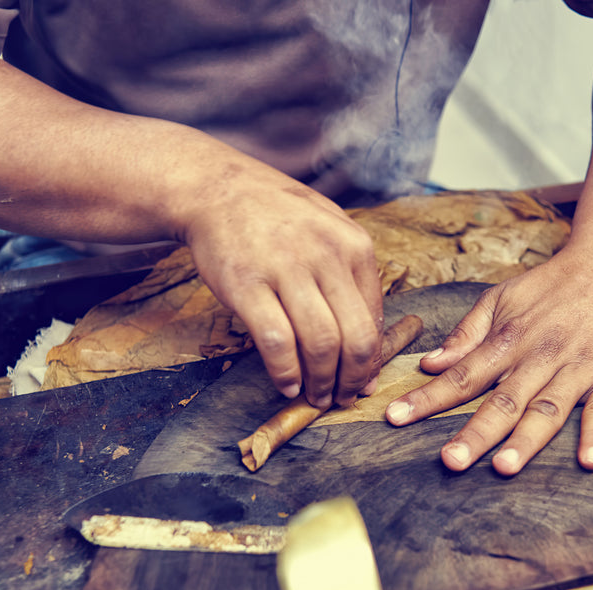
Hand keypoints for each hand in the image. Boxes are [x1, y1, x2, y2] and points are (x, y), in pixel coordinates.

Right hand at [182, 157, 383, 408]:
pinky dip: (285, 372)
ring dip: (321, 382)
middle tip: (342, 398)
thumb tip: (367, 346)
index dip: (371, 360)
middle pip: (356, 337)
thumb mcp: (329, 231)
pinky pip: (276, 342)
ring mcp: (286, 269)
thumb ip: (351, 281)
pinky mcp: (247, 284)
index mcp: (354, 245)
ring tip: (315, 396)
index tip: (362, 381)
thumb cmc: (277, 217)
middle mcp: (326, 256)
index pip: (374, 318)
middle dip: (352, 379)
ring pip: (320, 345)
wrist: (217, 189)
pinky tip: (286, 383)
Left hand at [385, 251, 592, 473]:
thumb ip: (466, 334)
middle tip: (450, 461)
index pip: (461, 376)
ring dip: (526, 440)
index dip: (427, 399)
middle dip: (476, 432)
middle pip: (503, 401)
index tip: (394, 418)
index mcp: (508, 340)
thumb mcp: (501, 298)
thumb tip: (428, 364)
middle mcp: (540, 357)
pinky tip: (588, 461)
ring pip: (548, 409)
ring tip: (504, 467)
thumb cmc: (550, 286)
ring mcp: (579, 368)